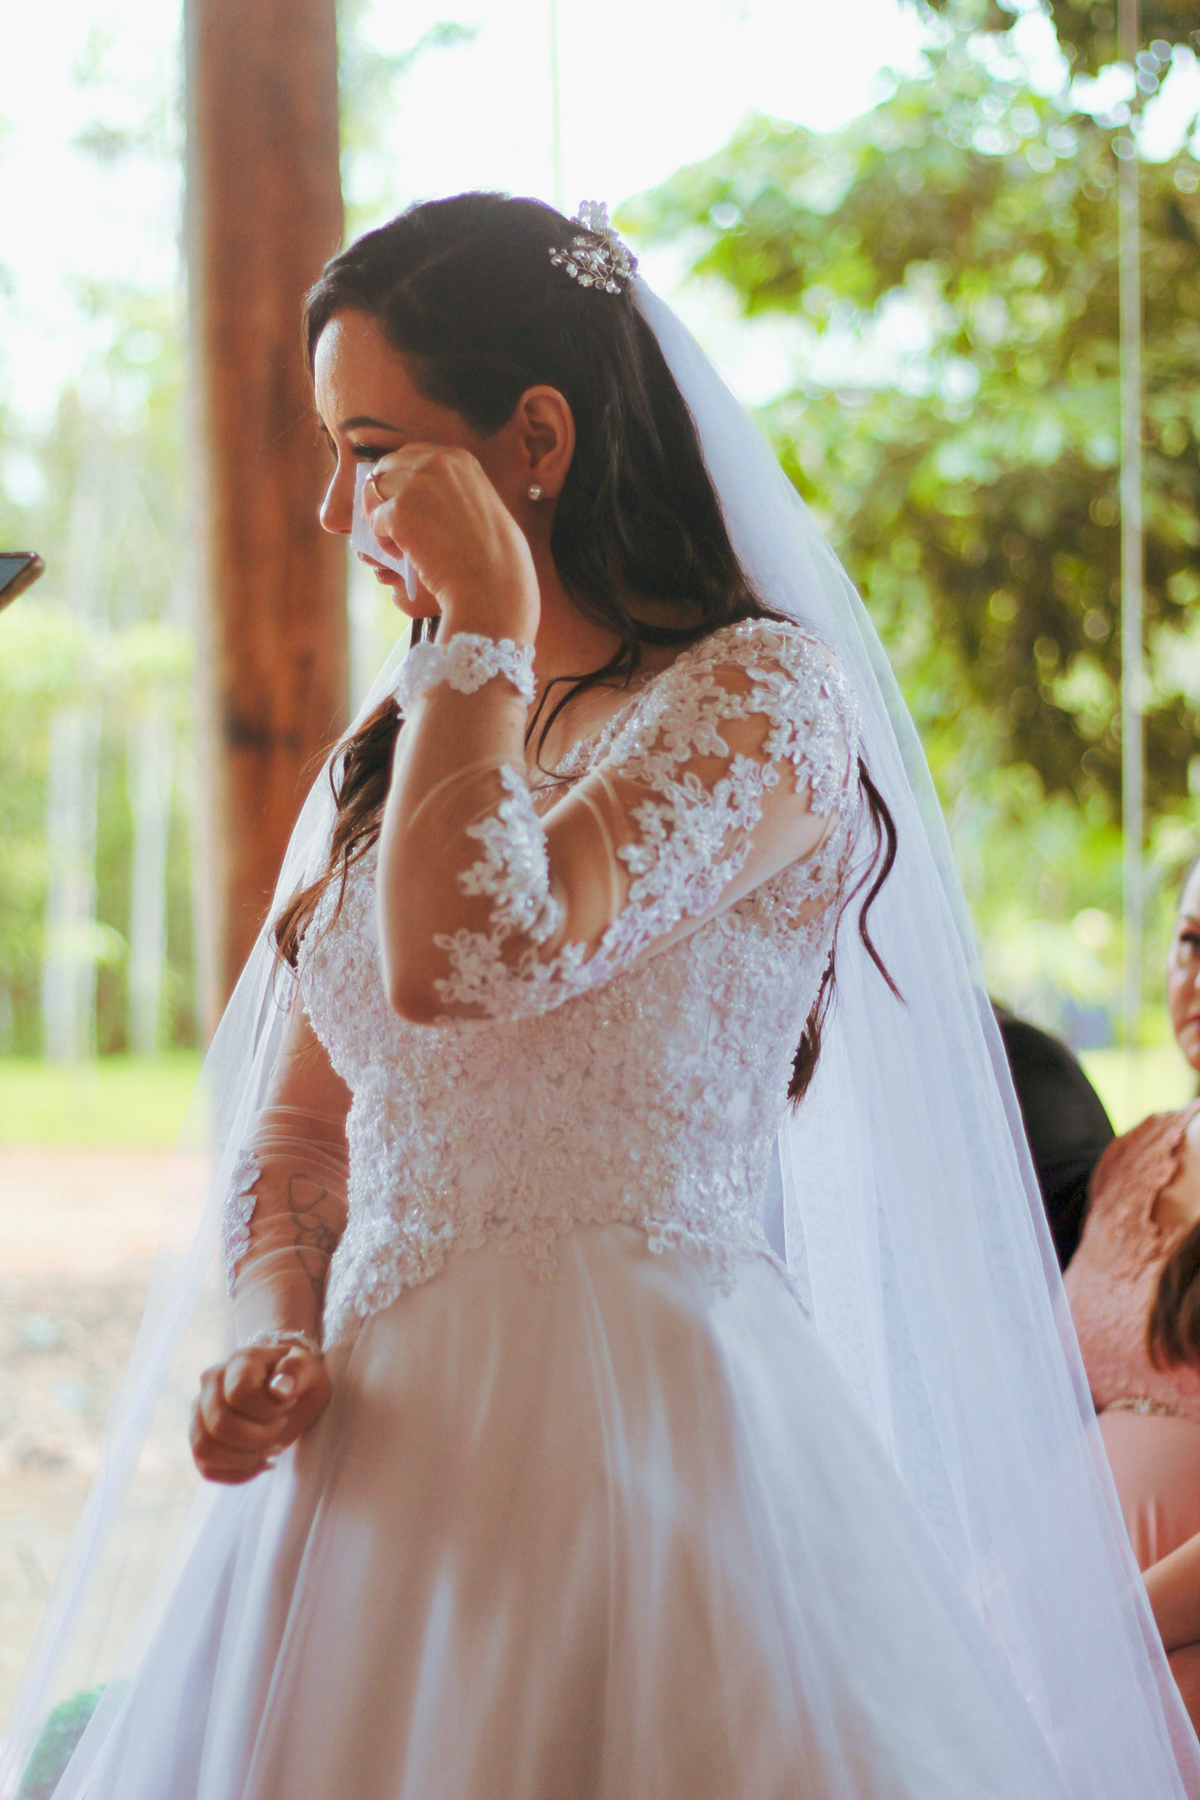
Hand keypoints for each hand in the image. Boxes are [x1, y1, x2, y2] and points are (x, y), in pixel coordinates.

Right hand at [189, 1344, 330, 1483]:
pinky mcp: (200, 1439)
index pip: (239, 1394)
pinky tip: (261, 1462)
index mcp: (238, 1362)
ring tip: (270, 1448)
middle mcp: (210, 1384)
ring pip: (205, 1449)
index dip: (268, 1410)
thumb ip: (297, 1371)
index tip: (287, 1406)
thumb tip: (279, 1389)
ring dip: (245, 1459)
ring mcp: (199, 1412)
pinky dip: (238, 1473)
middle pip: (220, 1425)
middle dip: (259, 1437)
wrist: (290, 1391)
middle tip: (280, 1428)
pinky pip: (206, 1468)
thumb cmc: (298, 1379)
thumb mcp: (309, 1369)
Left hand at [363, 446, 539, 642]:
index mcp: (458, 459)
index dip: (402, 478)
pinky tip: (402, 555)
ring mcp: (416, 484)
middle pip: (388, 467)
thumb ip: (453, 490)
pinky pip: (375, 520)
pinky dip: (382, 540)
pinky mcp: (399, 510)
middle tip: (393, 524)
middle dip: (384, 493)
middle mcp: (436, 462)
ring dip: (380, 516)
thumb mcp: (481, 504)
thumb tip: (419, 493)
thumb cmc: (493, 556)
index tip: (405, 503)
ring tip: (400, 543)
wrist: (492, 582)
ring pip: (376, 492)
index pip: (412, 455)